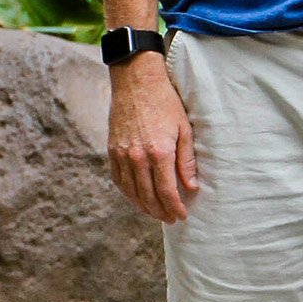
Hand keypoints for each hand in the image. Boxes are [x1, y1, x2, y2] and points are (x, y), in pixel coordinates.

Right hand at [107, 54, 197, 222]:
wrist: (136, 82)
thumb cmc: (166, 103)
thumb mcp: (184, 129)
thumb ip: (187, 161)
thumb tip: (190, 187)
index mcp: (158, 152)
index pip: (166, 191)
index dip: (174, 207)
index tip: (182, 216)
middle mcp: (137, 157)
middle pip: (147, 196)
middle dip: (160, 211)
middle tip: (170, 219)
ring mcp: (121, 155)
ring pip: (131, 191)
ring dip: (143, 206)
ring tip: (155, 213)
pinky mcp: (111, 150)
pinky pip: (118, 179)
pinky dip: (127, 193)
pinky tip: (136, 197)